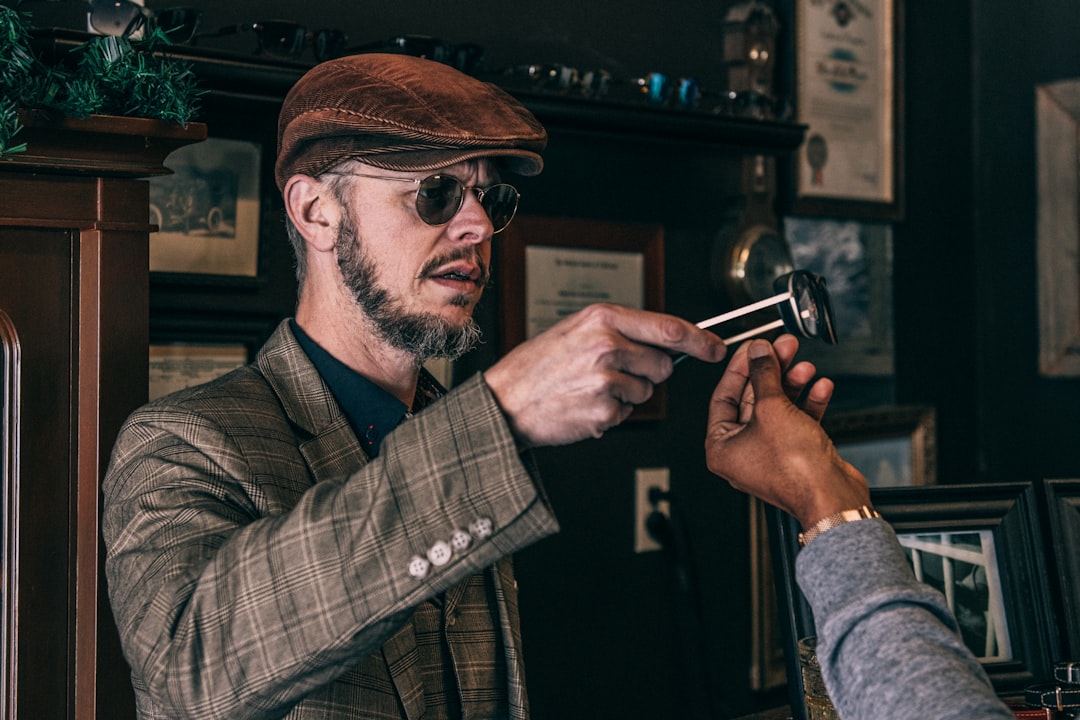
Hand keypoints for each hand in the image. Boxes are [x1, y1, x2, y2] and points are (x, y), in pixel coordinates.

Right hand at [485, 303, 726, 446]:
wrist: (504, 400)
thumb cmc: (538, 366)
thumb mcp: (576, 330)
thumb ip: (621, 331)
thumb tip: (668, 342)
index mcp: (602, 318)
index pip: (669, 328)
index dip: (700, 340)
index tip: (716, 348)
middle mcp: (607, 345)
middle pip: (662, 365)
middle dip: (648, 373)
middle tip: (612, 373)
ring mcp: (606, 379)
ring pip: (646, 392)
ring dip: (626, 395)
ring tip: (589, 388)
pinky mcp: (604, 411)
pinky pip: (626, 414)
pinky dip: (610, 414)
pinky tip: (583, 405)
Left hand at [704, 337, 869, 528]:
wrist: (832, 497)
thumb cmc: (796, 471)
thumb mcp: (772, 409)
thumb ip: (763, 374)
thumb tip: (758, 353)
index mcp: (722, 447)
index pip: (724, 397)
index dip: (740, 368)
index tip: (752, 348)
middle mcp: (743, 452)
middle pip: (753, 400)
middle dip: (771, 372)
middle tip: (783, 349)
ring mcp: (770, 453)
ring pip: (778, 408)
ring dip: (792, 384)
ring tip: (804, 366)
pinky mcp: (796, 454)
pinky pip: (798, 421)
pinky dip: (808, 403)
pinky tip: (819, 387)